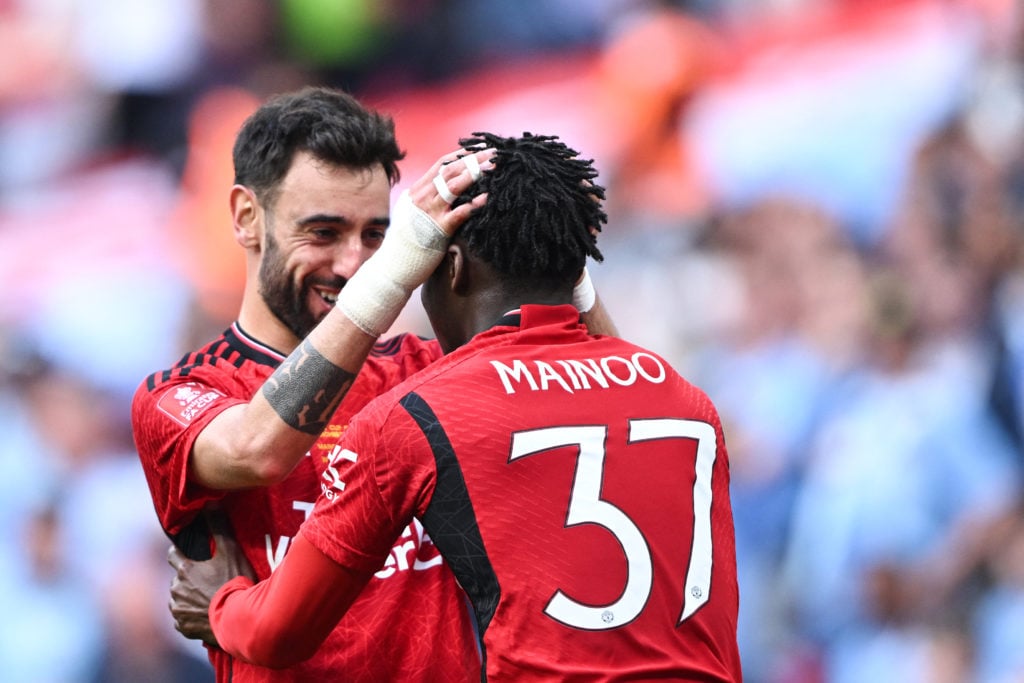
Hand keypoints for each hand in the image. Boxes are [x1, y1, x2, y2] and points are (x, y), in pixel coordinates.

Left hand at [167, 511, 254, 646]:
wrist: (238, 619)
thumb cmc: (235, 582)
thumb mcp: (231, 551)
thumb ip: (219, 527)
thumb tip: (211, 503)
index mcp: (185, 570)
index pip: (173, 554)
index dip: (180, 552)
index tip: (188, 553)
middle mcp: (176, 590)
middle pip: (178, 579)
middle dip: (188, 578)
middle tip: (208, 580)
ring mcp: (179, 610)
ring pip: (178, 599)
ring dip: (188, 597)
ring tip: (207, 599)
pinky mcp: (183, 628)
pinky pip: (182, 620)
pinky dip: (190, 616)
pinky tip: (205, 615)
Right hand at [407, 146, 493, 236]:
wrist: (399, 257)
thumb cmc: (409, 234)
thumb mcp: (412, 207)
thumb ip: (427, 194)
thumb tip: (442, 183)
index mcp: (419, 188)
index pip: (442, 164)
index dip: (461, 154)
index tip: (478, 147)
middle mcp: (425, 196)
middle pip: (451, 171)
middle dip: (473, 159)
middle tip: (493, 152)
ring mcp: (432, 211)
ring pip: (454, 186)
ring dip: (475, 174)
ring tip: (492, 167)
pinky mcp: (441, 228)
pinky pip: (460, 212)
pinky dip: (474, 203)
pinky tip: (487, 196)